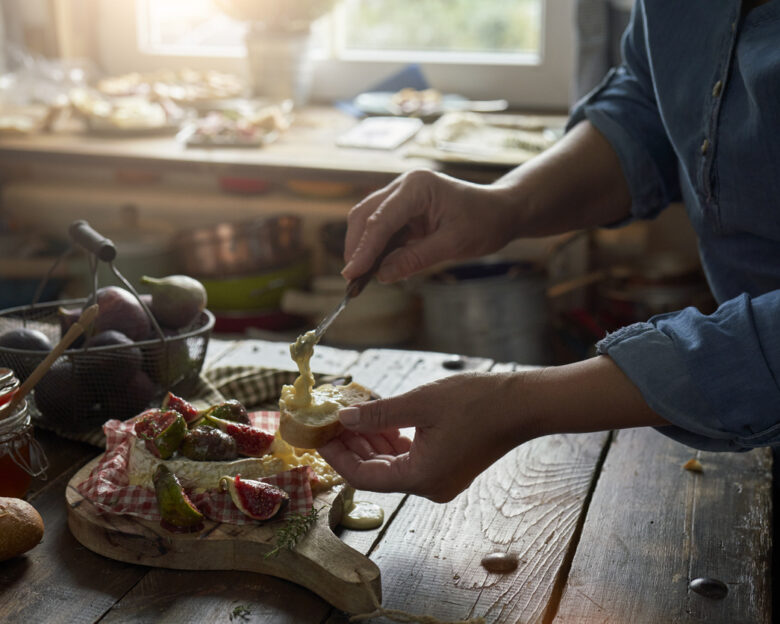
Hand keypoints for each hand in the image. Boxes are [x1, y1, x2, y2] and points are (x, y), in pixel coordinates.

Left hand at [317, 372, 529, 502]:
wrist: (522, 405)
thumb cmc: (477, 402)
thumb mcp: (419, 404)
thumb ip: (378, 414)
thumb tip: (344, 418)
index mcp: (420, 477)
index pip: (364, 477)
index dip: (337, 456)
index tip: (320, 436)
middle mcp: (428, 486)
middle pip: (376, 472)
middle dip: (351, 447)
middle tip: (330, 422)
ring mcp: (439, 478)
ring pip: (391, 464)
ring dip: (370, 441)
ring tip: (351, 416)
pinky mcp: (447, 466)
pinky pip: (409, 459)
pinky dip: (391, 441)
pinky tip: (379, 419)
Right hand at [341, 169, 515, 283]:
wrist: (501, 212)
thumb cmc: (484, 222)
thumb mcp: (453, 244)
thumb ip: (416, 259)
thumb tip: (382, 276)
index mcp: (417, 187)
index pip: (381, 220)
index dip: (364, 249)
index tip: (352, 274)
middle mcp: (404, 186)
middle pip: (365, 216)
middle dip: (357, 247)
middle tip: (352, 279)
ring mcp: (402, 196)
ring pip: (368, 222)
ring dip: (363, 249)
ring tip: (360, 278)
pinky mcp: (404, 210)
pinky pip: (382, 230)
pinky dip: (376, 249)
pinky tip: (377, 269)